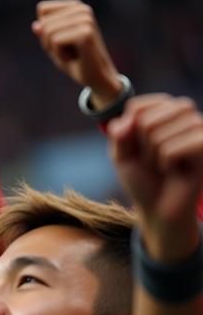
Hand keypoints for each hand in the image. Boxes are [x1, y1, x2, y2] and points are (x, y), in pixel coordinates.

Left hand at [32, 0, 123, 107]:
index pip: (42, 10)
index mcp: (75, 6)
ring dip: (54, 50)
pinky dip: (59, 55)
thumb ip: (44, 33)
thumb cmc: (74, 61)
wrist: (95, 77)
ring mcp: (86, 19)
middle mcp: (82, 9)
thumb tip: (35, 25)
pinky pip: (56, 42)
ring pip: (48, 32)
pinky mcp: (86, 32)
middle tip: (66, 52)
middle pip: (43, 23)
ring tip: (71, 54)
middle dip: (48, 43)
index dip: (43, 30)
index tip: (59, 41)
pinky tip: (74, 58)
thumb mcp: (54, 46)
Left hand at [110, 94, 202, 261]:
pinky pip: (171, 150)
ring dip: (154, 158)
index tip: (138, 149)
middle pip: (146, 120)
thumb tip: (128, 118)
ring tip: (165, 166)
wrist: (159, 208)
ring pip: (158, 136)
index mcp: (164, 110)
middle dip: (141, 148)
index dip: (128, 134)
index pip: (136, 107)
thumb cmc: (143, 180)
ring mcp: (197, 126)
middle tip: (153, 161)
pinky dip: (165, 164)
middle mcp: (183, 113)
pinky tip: (175, 171)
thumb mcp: (122, 156)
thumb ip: (119, 135)